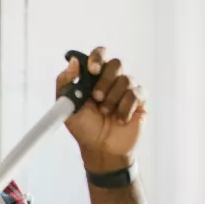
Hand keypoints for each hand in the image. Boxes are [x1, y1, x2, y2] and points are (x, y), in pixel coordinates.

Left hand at [56, 47, 147, 171]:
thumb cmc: (84, 127)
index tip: (92, 71)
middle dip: (105, 81)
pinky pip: (136, 93)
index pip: (99, 54)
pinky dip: (125, 108)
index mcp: (94, 77)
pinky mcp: (140, 100)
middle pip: (116, 64)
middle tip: (97, 98)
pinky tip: (120, 119)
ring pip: (126, 79)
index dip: (97, 58)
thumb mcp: (66, 105)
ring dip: (113, 99)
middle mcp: (112, 79)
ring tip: (106, 113)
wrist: (101, 149)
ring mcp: (127, 89)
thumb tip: (73, 61)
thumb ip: (65, 82)